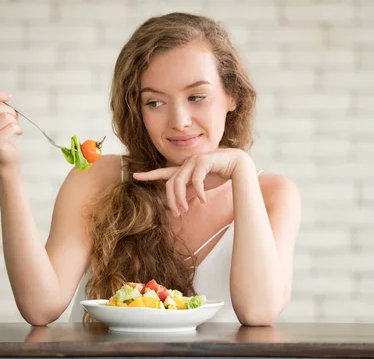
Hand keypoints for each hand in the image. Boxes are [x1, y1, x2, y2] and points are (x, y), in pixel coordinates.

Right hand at [0, 82, 22, 167]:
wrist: (6, 158)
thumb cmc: (3, 134)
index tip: (9, 97)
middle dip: (10, 111)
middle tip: (13, 119)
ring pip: (5, 117)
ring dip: (15, 121)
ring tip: (14, 128)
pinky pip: (11, 126)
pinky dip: (18, 129)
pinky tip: (17, 133)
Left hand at [133, 148, 248, 216]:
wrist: (238, 165)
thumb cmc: (220, 175)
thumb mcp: (201, 186)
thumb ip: (189, 191)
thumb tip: (181, 203)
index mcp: (184, 170)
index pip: (163, 173)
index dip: (148, 175)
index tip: (134, 175)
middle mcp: (186, 164)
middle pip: (170, 184)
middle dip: (171, 201)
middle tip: (177, 213)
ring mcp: (193, 161)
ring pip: (178, 182)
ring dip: (181, 199)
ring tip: (186, 210)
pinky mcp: (203, 161)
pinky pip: (195, 180)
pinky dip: (198, 192)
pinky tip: (203, 201)